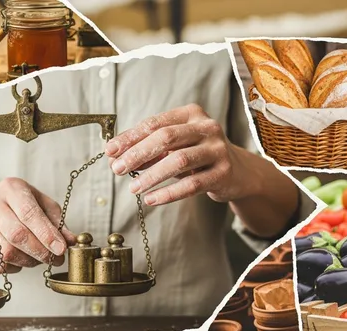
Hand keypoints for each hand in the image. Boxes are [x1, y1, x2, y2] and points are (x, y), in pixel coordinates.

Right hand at [0, 178, 75, 272]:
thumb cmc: (22, 204)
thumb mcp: (43, 205)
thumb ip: (57, 222)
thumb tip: (70, 241)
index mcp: (11, 187)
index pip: (28, 213)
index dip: (46, 234)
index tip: (61, 249)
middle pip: (15, 234)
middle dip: (40, 251)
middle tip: (55, 259)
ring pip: (5, 252)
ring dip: (29, 261)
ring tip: (39, 258)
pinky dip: (14, 267)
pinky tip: (21, 260)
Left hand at [105, 104, 251, 205]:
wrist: (238, 172)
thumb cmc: (197, 155)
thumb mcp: (173, 147)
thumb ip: (147, 150)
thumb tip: (114, 158)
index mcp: (191, 114)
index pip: (154, 123)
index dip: (130, 137)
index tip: (109, 151)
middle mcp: (206, 127)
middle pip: (165, 138)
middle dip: (137, 154)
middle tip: (117, 169)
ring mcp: (217, 149)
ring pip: (179, 161)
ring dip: (151, 175)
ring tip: (133, 188)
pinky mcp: (223, 173)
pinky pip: (191, 185)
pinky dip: (168, 193)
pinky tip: (151, 199)